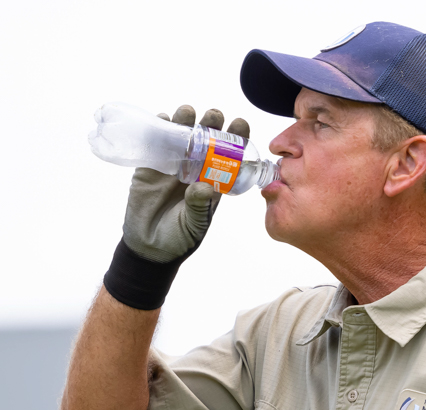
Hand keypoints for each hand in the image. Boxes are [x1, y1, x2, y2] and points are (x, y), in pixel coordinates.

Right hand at [103, 105, 250, 309]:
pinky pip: (155, 143)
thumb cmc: (180, 237)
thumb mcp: (195, 224)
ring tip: (188, 112)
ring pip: (182, 136)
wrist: (150, 246)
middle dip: (212, 124)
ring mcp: (173, 165)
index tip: (240, 124)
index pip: (229, 155)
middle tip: (214, 116)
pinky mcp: (150, 166)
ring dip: (186, 121)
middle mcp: (196, 168)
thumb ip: (199, 206)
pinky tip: (163, 119)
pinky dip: (159, 129)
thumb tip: (203, 186)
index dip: (236, 138)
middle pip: (207, 139)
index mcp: (214, 180)